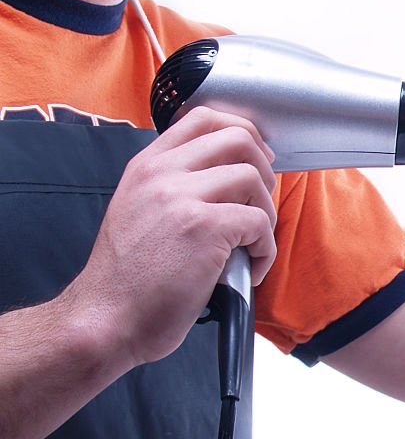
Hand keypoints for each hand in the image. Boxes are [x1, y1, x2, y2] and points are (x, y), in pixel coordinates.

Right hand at [66, 107, 277, 367]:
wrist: (105, 320)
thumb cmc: (129, 280)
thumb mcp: (139, 211)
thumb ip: (174, 188)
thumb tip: (230, 179)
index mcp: (147, 166)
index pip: (203, 118)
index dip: (242, 132)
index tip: (255, 161)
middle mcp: (162, 173)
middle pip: (238, 138)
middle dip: (264, 170)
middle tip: (260, 204)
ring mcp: (182, 197)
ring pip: (253, 178)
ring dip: (266, 213)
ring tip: (254, 243)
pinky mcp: (203, 227)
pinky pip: (258, 222)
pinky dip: (266, 248)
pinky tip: (252, 268)